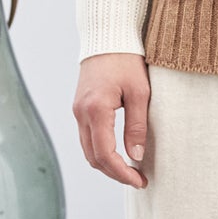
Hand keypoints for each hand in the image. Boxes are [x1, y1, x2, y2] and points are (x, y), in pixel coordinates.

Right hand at [73, 52, 151, 188]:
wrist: (107, 37)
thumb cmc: (127, 61)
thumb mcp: (140, 93)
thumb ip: (137, 126)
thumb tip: (137, 156)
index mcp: (96, 110)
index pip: (105, 155)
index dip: (122, 173)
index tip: (139, 181)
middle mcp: (81, 113)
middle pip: (93, 158)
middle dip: (115, 173)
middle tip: (138, 180)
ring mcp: (77, 111)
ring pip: (88, 150)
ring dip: (107, 164)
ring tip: (130, 170)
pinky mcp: (79, 108)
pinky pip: (87, 138)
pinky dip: (101, 151)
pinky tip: (119, 153)